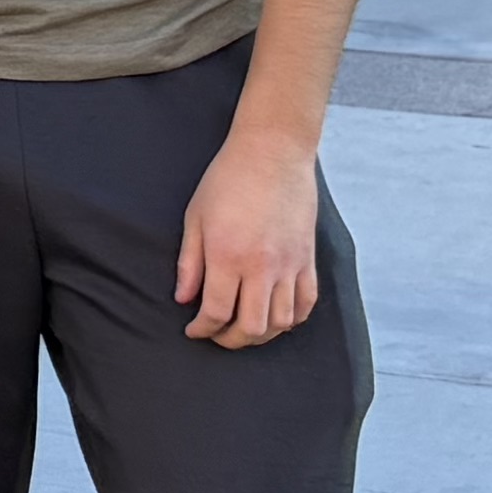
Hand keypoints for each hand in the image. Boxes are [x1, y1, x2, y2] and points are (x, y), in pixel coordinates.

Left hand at [176, 123, 324, 348]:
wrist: (273, 152)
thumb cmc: (227, 180)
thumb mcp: (195, 218)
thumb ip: (189, 263)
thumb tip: (184, 300)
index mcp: (227, 256)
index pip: (215, 312)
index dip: (201, 329)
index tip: (193, 330)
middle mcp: (261, 267)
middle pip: (251, 328)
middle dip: (230, 340)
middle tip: (217, 334)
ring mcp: (289, 264)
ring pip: (281, 322)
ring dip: (260, 334)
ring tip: (243, 327)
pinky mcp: (308, 258)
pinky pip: (306, 303)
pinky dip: (292, 318)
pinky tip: (275, 316)